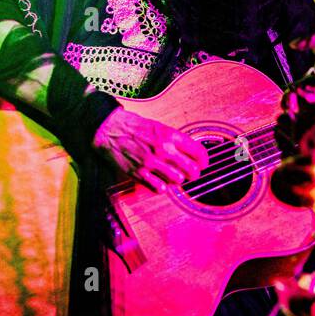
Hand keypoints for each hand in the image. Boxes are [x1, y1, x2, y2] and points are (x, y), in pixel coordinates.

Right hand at [91, 107, 209, 191]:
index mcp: (170, 136)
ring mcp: (152, 163)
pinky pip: (159, 188)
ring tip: (174, 175)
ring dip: (178, 179)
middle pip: (192, 170)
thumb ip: (176, 140)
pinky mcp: (139, 174)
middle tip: (192, 173)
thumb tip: (191, 153)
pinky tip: (161, 181)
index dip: (204, 160)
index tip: (203, 163)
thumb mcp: (160, 127)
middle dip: (194, 173)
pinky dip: (163, 187)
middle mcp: (163, 150)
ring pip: (178, 180)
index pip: (198, 152)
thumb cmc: (135, 127)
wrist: (110, 130)